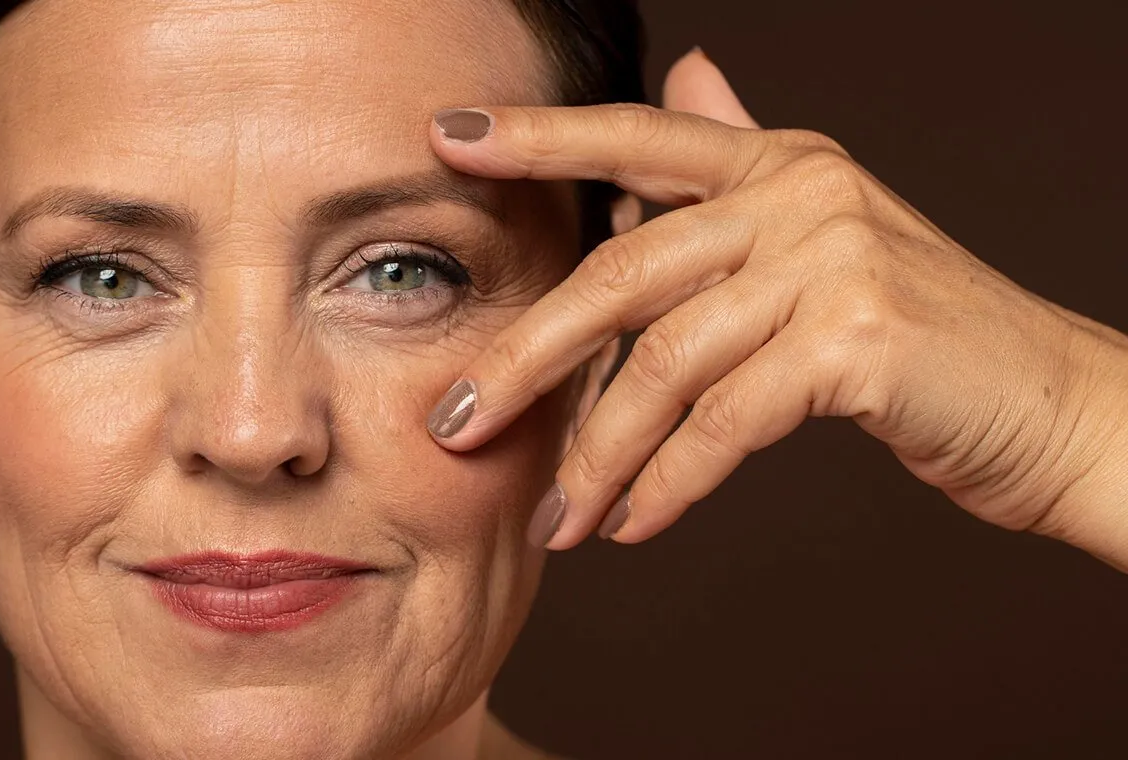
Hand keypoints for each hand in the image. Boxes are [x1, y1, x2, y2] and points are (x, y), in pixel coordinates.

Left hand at [425, 49, 1127, 564]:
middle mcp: (800, 193)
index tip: (450, 141)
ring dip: (598, 457)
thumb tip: (687, 71)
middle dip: (528, 359)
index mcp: (779, 163)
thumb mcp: (825, 236)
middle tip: (457, 422)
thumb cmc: (918, 338)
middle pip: (622, 275)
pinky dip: (669, 483)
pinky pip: (723, 422)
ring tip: (558, 521)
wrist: (1049, 405)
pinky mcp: (856, 340)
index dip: (541, 138)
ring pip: (664, 364)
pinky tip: (633, 526)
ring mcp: (831, 259)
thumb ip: (743, 164)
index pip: (638, 138)